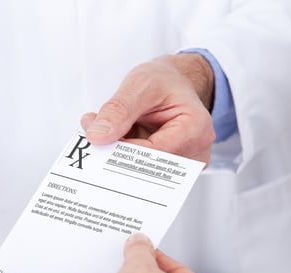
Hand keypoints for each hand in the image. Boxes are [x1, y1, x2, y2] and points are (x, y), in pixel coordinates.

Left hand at [80, 53, 215, 165]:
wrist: (172, 86)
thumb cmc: (164, 82)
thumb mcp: (140, 84)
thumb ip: (118, 110)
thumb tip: (97, 136)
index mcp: (195, 129)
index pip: (151, 152)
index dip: (120, 149)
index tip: (96, 139)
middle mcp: (194, 153)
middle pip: (146, 166)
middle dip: (116, 152)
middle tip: (95, 134)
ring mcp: (182, 165)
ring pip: (138, 171)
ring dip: (117, 153)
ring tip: (108, 129)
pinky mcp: (168, 169)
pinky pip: (138, 169)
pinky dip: (122, 155)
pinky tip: (117, 137)